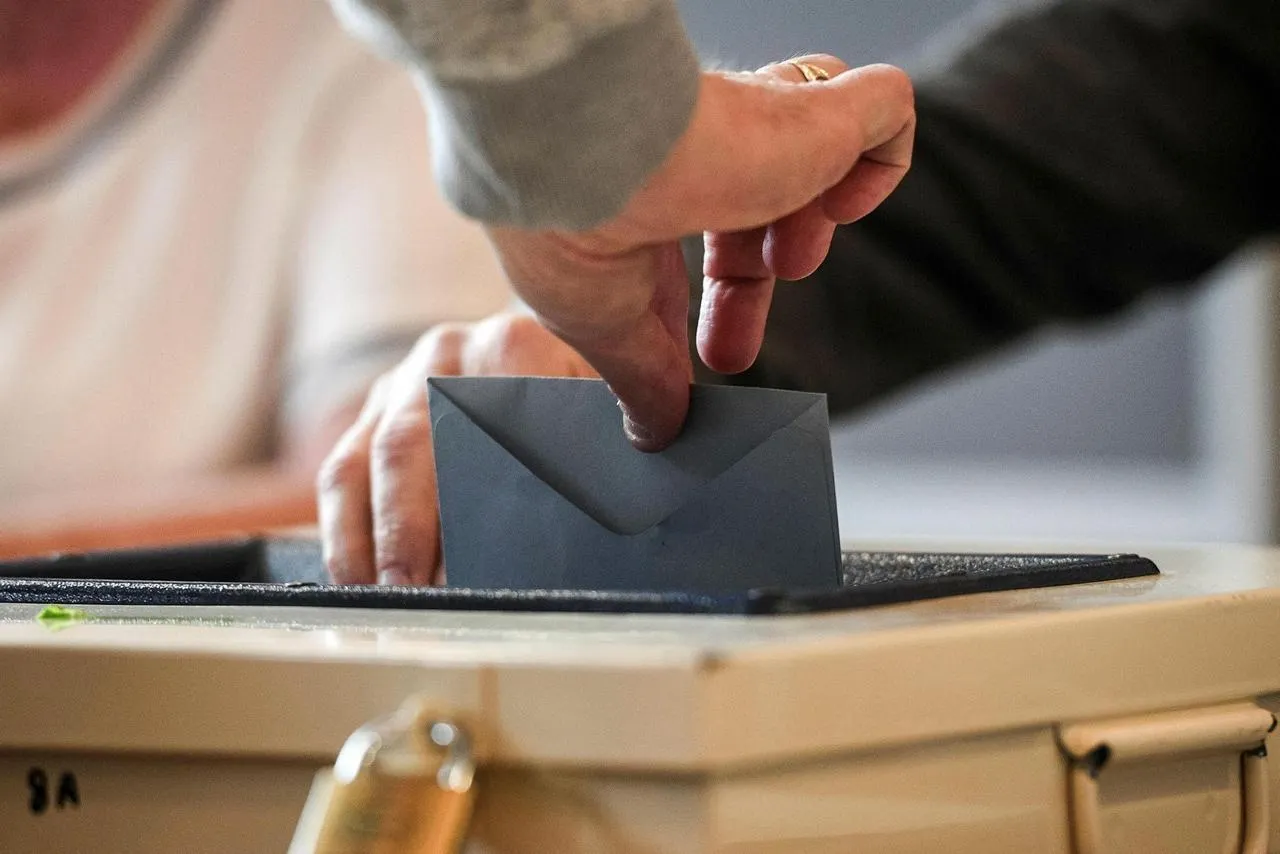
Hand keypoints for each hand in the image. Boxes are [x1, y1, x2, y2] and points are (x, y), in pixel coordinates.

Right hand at [317, 312, 594, 583]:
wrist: (538, 358)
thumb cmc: (581, 409)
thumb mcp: (604, 417)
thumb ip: (602, 454)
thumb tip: (601, 523)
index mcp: (514, 345)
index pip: (495, 423)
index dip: (489, 492)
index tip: (496, 555)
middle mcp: (447, 353)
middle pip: (413, 443)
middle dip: (411, 527)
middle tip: (422, 592)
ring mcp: (401, 380)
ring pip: (365, 461)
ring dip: (371, 539)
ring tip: (387, 600)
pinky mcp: (370, 412)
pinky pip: (341, 476)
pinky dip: (345, 535)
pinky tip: (359, 584)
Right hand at [488, 55, 913, 449]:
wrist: (587, 152)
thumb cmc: (566, 226)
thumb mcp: (603, 329)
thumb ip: (643, 381)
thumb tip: (653, 433)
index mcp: (646, 185)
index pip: (700, 236)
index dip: (720, 302)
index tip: (719, 359)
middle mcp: (704, 145)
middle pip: (760, 206)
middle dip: (756, 287)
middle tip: (735, 353)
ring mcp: (763, 117)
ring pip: (819, 155)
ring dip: (810, 228)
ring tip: (786, 262)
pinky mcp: (818, 106)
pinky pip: (883, 112)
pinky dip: (880, 167)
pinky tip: (837, 202)